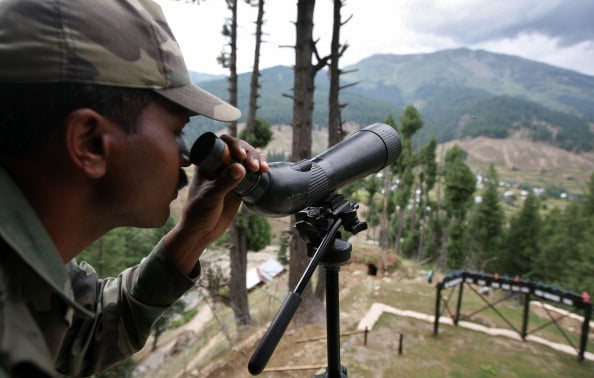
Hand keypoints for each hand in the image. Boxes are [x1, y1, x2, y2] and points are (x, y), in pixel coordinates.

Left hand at [163, 135, 267, 274]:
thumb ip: (224, 182)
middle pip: (238, 149)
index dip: (234, 144)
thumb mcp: (210, 197)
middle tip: (254, 166)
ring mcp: (230, 175)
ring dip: (257, 160)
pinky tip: (265, 170)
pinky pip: (252, 173)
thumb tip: (241, 167)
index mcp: (207, 163)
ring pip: (247, 160)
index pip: (222, 143)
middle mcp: (219, 166)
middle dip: (249, 153)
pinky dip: (260, 169)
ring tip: (262, 169)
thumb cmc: (198, 213)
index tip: (241, 155)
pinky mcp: (240, 186)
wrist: (201, 232)